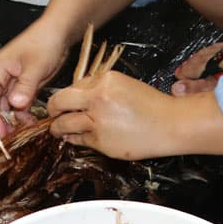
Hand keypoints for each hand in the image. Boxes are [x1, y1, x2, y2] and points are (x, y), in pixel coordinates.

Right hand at [0, 22, 68, 138]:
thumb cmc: (44, 42)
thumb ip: (25, 86)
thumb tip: (15, 105)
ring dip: (12, 121)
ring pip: (5, 108)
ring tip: (23, 133)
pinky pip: (18, 106)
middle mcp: (0, 77)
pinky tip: (31, 123)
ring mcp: (11, 83)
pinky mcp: (23, 87)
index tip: (1, 134)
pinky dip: (23, 115)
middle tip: (9, 140)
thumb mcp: (36, 65)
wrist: (59, 32)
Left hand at [49, 70, 222, 159]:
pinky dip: (74, 138)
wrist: (170, 125)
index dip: (67, 95)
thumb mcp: (123, 85)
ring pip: (64, 124)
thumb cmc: (150, 104)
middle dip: (52, 109)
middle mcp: (97, 99)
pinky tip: (74, 137)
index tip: (64, 101)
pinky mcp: (101, 142)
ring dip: (57, 127)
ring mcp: (98, 121)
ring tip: (57, 128)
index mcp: (104, 81)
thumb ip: (99, 88)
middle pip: (59, 102)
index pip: (74, 86)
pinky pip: (79, 140)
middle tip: (52, 113)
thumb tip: (76, 96)